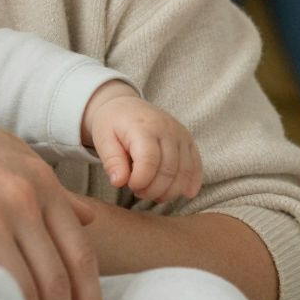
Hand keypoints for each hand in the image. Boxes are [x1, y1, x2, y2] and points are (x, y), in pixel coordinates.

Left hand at [81, 82, 201, 202]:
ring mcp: (180, 134)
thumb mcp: (102, 140)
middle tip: (139, 192)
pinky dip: (192, 182)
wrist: (124, 106)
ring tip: (153, 193)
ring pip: (185, 171)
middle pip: (169, 170)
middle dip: (154, 189)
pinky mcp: (188, 140)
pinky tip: (185, 193)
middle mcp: (167, 129)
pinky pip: (196, 164)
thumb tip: (119, 182)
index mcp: (143, 128)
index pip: (149, 161)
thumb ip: (111, 161)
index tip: (129, 185)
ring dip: (171, 191)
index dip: (140, 181)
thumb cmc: (111, 125)